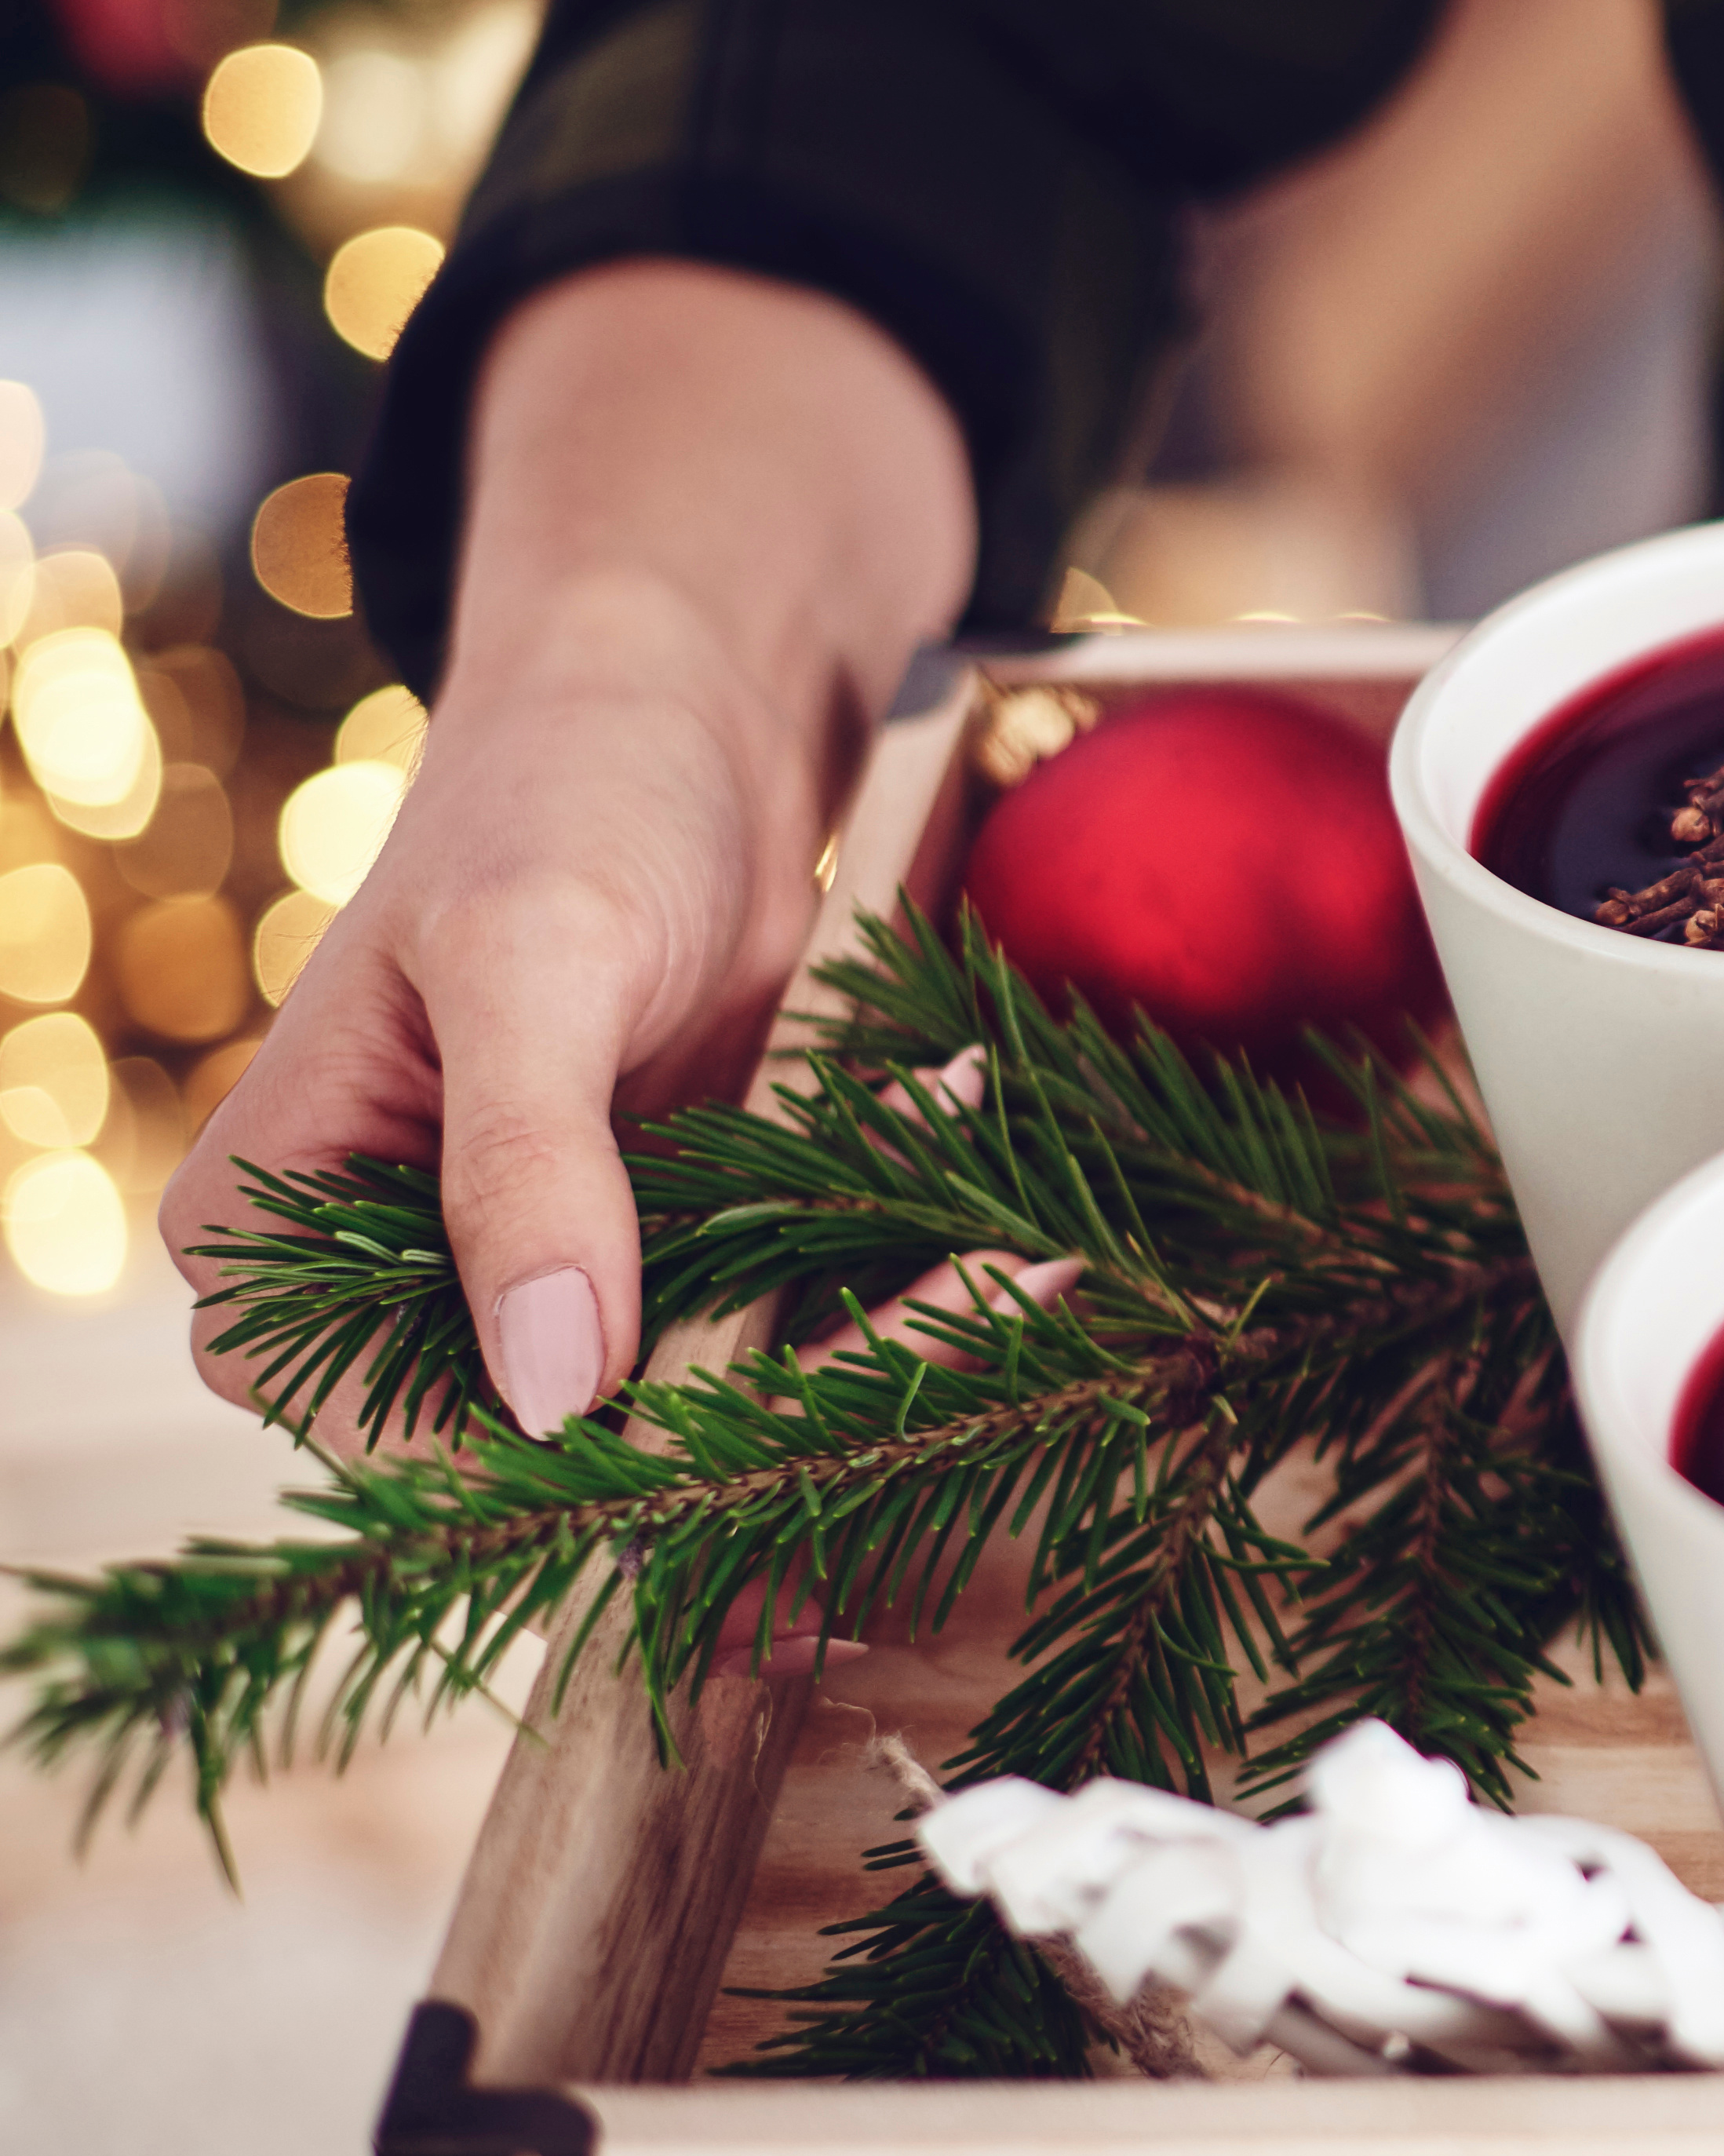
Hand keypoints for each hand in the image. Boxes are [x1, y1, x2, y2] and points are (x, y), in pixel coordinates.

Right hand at [161, 265, 974, 1439]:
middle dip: (793, 1394)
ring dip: (877, 1331)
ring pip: (707, 1398)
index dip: (618, 1454)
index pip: (432, 1447)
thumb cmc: (565, 793)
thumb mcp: (535, 966)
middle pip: (586, 1443)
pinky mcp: (659, 1247)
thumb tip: (551, 1387)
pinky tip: (974, 1163)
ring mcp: (531, 1282)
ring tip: (1022, 1244)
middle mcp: (381, 1305)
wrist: (680, 701)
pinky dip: (892, 1266)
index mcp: (270, 1260)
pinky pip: (779, 1317)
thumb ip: (525, 1173)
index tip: (819, 1392)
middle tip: (994, 1291)